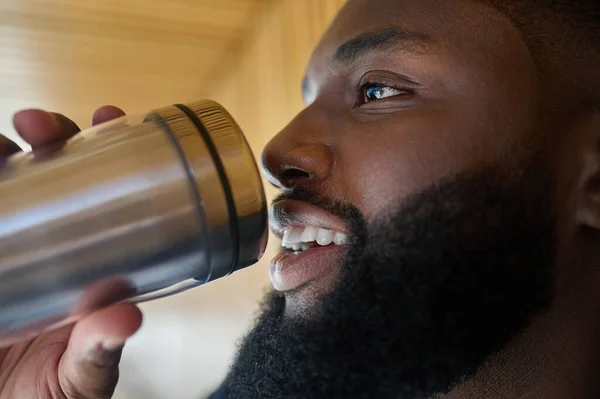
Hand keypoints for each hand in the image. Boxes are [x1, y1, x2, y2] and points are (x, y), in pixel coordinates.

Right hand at [0, 107, 142, 398]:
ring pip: (2, 182)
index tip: (109, 121)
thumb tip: (126, 318)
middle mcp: (48, 245)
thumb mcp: (81, 374)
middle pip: (50, 174)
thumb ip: (99, 348)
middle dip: (46, 137)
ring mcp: (7, 246)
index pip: (103, 195)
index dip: (106, 155)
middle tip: (39, 125)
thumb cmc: (49, 396)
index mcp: (88, 261)